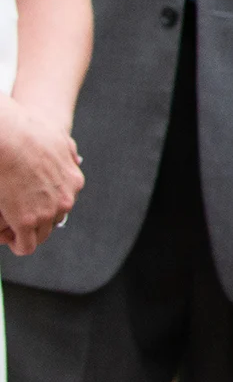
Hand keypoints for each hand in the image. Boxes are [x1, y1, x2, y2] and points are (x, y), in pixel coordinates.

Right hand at [0, 99, 79, 255]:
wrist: (11, 139)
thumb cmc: (29, 135)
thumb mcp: (61, 141)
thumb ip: (69, 152)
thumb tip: (75, 158)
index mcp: (73, 182)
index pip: (63, 204)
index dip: (46, 205)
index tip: (31, 203)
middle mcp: (66, 200)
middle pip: (53, 221)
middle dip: (37, 220)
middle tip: (17, 215)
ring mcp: (48, 212)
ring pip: (40, 235)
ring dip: (26, 232)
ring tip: (10, 225)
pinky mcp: (27, 222)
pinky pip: (26, 246)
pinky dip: (17, 244)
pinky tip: (8, 236)